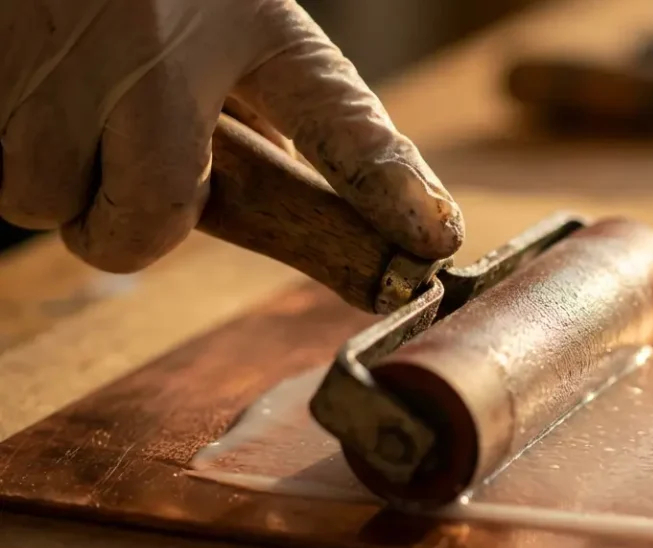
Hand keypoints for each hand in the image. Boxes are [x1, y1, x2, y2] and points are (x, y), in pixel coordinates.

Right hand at [0, 0, 462, 272]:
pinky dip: (10, 153)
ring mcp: (56, 61)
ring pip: (45, 201)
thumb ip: (271, 106)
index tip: (430, 241)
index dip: (384, 185)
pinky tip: (30, 89)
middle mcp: (156, 49)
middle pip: (145, 224)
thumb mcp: (231, 19)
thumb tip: (315, 209)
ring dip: (58, 183)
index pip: (332, 114)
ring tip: (69, 108)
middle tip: (130, 174)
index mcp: (246, 23)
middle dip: (132, 228)